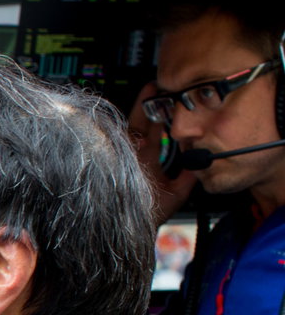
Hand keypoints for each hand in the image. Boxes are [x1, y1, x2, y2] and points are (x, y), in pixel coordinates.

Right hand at [129, 81, 196, 224]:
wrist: (128, 229)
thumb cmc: (148, 215)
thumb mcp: (177, 193)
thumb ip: (189, 176)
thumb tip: (202, 160)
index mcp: (145, 161)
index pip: (153, 132)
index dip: (161, 116)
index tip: (169, 100)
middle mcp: (132, 156)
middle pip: (140, 124)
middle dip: (150, 105)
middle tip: (158, 86)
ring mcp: (121, 156)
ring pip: (130, 126)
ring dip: (140, 108)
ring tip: (150, 91)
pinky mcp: (112, 159)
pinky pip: (116, 137)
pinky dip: (123, 122)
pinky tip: (133, 108)